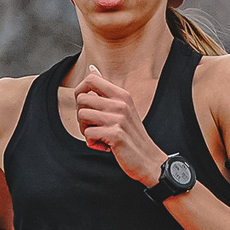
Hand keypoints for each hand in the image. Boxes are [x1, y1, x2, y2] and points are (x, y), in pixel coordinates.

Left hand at [73, 69, 163, 185]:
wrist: (149, 160)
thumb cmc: (131, 136)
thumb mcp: (122, 109)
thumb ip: (106, 91)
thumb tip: (92, 69)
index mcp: (122, 95)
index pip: (91, 80)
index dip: (80, 92)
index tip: (85, 106)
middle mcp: (121, 103)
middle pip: (81, 99)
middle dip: (81, 115)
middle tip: (93, 127)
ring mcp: (118, 118)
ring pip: (82, 116)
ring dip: (85, 130)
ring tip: (99, 136)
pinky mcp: (115, 134)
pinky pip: (88, 134)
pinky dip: (92, 143)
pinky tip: (104, 146)